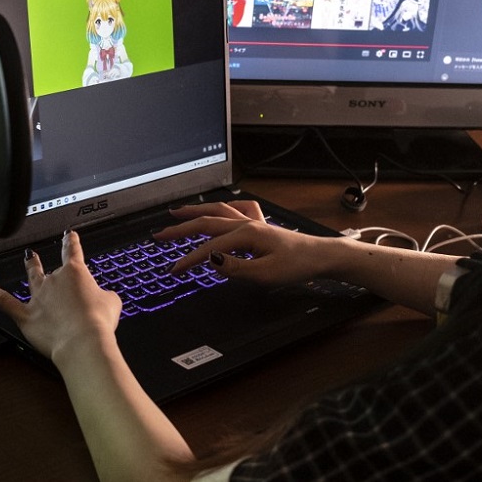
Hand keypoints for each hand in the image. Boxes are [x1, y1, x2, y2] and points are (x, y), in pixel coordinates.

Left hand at [0, 231, 121, 360]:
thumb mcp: (113, 302)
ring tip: (28, 258)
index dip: (71, 242)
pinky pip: (2, 300)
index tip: (69, 235)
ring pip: (32, 278)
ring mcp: (38, 297)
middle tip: (46, 255)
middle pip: (52, 269)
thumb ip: (106, 296)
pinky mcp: (26, 315)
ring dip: (31, 267)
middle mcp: (54, 281)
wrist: (83, 341)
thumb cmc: (98, 322)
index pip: (72, 252)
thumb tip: (104, 298)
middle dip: (51, 264)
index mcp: (76, 274)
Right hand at [154, 200, 338, 286]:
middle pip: (206, 222)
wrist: (321, 256)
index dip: (188, 260)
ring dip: (195, 211)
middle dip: (181, 228)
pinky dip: (222, 208)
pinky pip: (237, 209)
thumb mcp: (265, 274)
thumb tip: (211, 260)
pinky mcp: (260, 225)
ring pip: (217, 210)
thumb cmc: (297, 265)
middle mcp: (246, 223)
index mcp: (245, 234)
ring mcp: (253, 221)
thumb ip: (235, 268)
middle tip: (160, 235)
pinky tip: (217, 209)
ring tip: (177, 212)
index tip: (173, 270)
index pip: (209, 249)